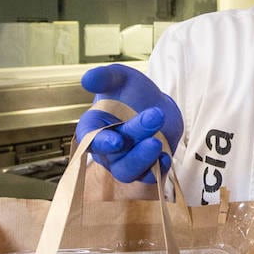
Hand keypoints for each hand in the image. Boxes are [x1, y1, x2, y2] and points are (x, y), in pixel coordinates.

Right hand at [76, 64, 182, 183]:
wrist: (157, 103)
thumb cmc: (132, 92)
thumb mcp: (119, 77)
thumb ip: (104, 77)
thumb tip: (87, 78)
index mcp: (94, 127)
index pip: (88, 138)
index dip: (100, 142)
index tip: (115, 141)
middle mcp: (106, 149)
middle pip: (114, 152)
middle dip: (134, 135)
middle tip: (153, 117)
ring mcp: (125, 161)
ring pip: (128, 171)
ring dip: (142, 158)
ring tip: (157, 142)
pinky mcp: (145, 168)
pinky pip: (149, 176)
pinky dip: (157, 169)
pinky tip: (166, 157)